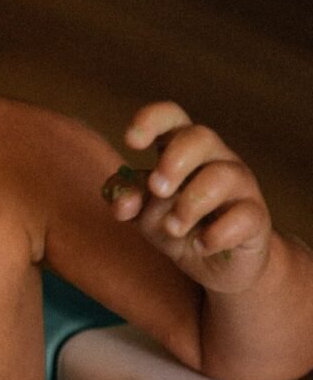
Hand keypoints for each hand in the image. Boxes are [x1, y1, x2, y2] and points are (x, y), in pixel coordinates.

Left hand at [102, 101, 271, 291]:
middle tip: (158, 190)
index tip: (131, 142)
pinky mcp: (256, 217)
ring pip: (221, 175)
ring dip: (190, 204)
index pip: (171, 116)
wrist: (215, 263)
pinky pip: (243, 217)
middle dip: (174, 162)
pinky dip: (217, 234)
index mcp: (180, 149)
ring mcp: (239, 185)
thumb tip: (122, 203)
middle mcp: (213, 158)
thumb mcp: (143, 212)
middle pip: (200, 137)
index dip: (151, 120)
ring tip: (173, 228)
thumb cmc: (176, 224)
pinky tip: (203, 245)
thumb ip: (126, 200)